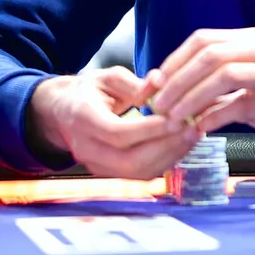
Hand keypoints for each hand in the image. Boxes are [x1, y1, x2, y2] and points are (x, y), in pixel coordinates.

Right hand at [27, 68, 201, 179]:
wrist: (62, 115)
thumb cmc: (87, 92)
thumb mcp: (106, 77)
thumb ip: (133, 83)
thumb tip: (159, 82)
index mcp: (83, 118)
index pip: (118, 133)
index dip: (150, 129)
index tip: (177, 118)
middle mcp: (86, 148)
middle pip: (129, 161)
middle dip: (166, 147)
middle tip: (192, 129)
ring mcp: (96, 166)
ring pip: (137, 174)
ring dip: (169, 156)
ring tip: (192, 136)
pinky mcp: (108, 175)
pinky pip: (139, 176)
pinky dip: (163, 162)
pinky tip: (180, 145)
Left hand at [148, 28, 254, 153]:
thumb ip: (224, 81)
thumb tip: (176, 87)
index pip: (205, 39)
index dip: (174, 61)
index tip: (153, 85)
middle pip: (211, 53)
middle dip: (177, 80)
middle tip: (157, 105)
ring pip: (225, 74)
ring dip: (191, 97)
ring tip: (173, 118)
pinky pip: (243, 103)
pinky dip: (215, 116)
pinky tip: (200, 129)